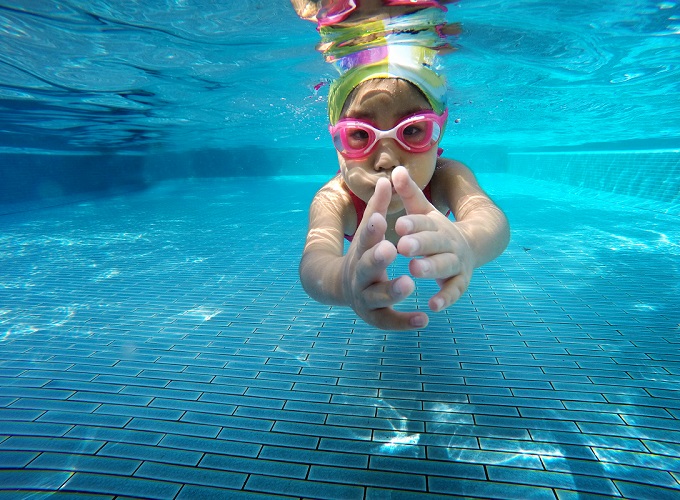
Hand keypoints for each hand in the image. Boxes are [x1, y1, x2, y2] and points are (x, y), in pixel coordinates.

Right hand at [342, 177, 429, 329]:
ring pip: (377, 297)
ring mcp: (365, 298)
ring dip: (392, 291)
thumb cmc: (364, 253)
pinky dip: (405, 322)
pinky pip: (389, 321)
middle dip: (378, 259)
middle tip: (391, 249)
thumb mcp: (369, 231)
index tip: (382, 219)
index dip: (373, 229)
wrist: (339, 286)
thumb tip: (388, 178)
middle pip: (367, 267)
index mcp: (360, 251)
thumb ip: (379, 208)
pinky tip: (424, 319)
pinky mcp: (375, 317)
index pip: (365, 238)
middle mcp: (360, 275)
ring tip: (409, 284)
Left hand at [393, 166, 473, 311]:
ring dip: (431, 267)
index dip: (412, 223)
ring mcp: (456, 262)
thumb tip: (395, 168)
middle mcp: (448, 242)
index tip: (398, 224)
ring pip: (444, 265)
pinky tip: (433, 306)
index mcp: (436, 224)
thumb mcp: (423, 211)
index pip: (423, 221)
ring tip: (414, 269)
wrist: (472, 246)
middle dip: (419, 243)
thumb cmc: (435, 230)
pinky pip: (454, 291)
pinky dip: (445, 298)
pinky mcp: (460, 282)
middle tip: (402, 245)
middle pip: (434, 242)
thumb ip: (409, 193)